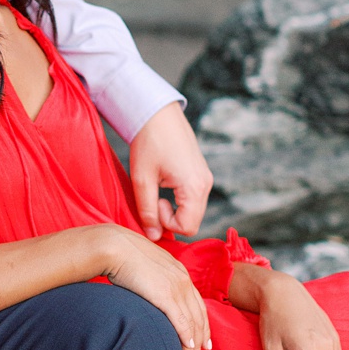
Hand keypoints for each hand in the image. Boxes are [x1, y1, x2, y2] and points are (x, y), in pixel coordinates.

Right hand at [96, 224, 209, 349]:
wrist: (113, 246)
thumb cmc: (120, 254)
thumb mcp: (143, 264)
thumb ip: (151, 276)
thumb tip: (145, 286)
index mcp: (178, 271)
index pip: (196, 303)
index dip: (201, 323)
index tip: (202, 340)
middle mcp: (183, 280)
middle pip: (198, 315)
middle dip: (201, 338)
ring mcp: (176, 288)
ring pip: (192, 322)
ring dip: (193, 344)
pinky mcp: (166, 296)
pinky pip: (181, 322)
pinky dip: (186, 337)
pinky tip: (188, 347)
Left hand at [126, 102, 213, 240]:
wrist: (157, 112)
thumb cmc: (148, 142)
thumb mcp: (142, 179)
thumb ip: (147, 211)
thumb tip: (153, 237)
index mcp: (195, 187)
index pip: (188, 227)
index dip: (167, 224)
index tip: (154, 204)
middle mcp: (206, 184)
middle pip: (192, 221)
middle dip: (170, 218)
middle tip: (153, 198)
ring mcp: (206, 178)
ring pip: (192, 210)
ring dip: (174, 208)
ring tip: (156, 188)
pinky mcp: (200, 173)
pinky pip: (192, 198)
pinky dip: (178, 199)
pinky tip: (163, 183)